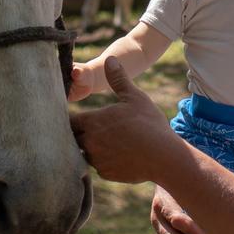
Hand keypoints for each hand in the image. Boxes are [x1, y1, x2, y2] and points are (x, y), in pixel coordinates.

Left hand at [70, 57, 180, 183]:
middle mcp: (89, 143)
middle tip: (90, 128)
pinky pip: (98, 165)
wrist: (164, 156)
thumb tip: (110, 59)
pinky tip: (117, 154)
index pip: (69, 120)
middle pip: (73, 138)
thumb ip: (118, 79)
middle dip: (79, 133)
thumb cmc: (148, 123)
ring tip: (106, 141)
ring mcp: (96, 160)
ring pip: (85, 152)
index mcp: (92, 122)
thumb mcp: (134, 97)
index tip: (77, 116)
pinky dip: (103, 160)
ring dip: (90, 147)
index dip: (71, 118)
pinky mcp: (106, 174)